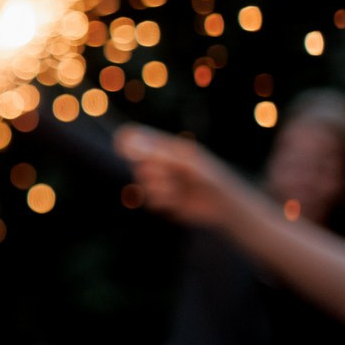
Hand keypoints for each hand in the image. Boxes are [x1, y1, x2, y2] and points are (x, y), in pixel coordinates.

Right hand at [117, 125, 246, 229]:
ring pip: (143, 184)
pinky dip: (165, 202)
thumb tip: (127, 142)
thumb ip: (156, 154)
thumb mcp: (184, 163)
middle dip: (155, 171)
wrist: (224, 206)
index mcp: (167, 148)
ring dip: (162, 189)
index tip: (119, 146)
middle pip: (138, 165)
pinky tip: (180, 202)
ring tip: (180, 190)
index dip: (127, 141)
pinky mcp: (161, 200)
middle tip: (173, 174)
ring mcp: (159, 182)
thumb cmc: (209, 177)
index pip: (138, 139)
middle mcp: (160, 163)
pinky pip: (150, 201)